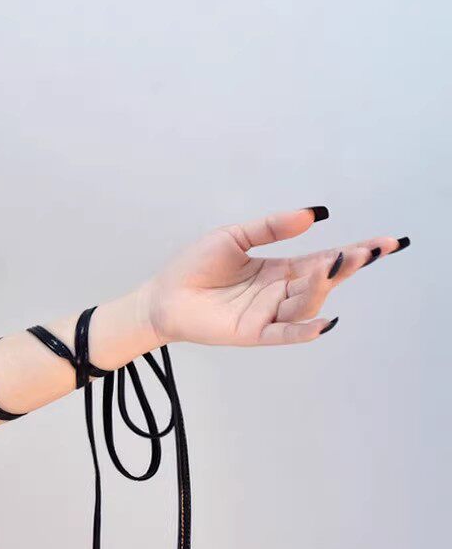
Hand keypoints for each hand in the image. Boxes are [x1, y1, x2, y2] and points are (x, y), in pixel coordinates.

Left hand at [138, 207, 409, 346]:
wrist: (162, 296)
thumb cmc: (195, 267)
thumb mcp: (234, 237)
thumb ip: (271, 227)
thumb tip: (314, 214)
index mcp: (279, 270)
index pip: (324, 260)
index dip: (354, 252)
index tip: (386, 243)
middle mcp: (279, 293)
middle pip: (321, 281)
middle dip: (345, 266)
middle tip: (367, 251)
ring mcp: (267, 314)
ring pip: (305, 303)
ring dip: (323, 287)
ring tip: (334, 264)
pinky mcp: (251, 333)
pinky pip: (282, 334)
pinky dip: (303, 330)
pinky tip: (324, 322)